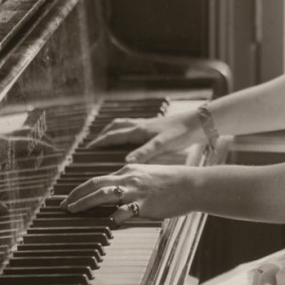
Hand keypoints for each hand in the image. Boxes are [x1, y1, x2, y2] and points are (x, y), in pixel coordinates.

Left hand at [60, 163, 198, 223]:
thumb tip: (116, 196)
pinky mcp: (144, 204)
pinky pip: (123, 212)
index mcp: (128, 170)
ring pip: (102, 195)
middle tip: (64, 206)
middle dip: (76, 195)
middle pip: (95, 185)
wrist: (191, 184)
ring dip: (84, 203)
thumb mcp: (147, 175)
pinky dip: (111, 219)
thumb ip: (131, 183)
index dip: (81, 189)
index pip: (98, 179)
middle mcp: (128, 178)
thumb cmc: (172, 182)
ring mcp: (135, 191)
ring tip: (73, 211)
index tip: (70, 198)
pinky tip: (102, 226)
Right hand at [86, 109, 201, 162]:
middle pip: (115, 127)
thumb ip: (144, 153)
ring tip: (106, 140)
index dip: (99, 143)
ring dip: (112, 131)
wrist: (198, 123)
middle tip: (92, 145)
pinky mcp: (155, 127)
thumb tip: (126, 162)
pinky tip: (130, 140)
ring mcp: (147, 125)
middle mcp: (140, 125)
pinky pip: (133, 127)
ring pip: (124, 125)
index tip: (86, 150)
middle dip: (102, 135)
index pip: (113, 136)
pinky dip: (125, 132)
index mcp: (139, 130)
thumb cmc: (181, 133)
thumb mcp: (162, 145)